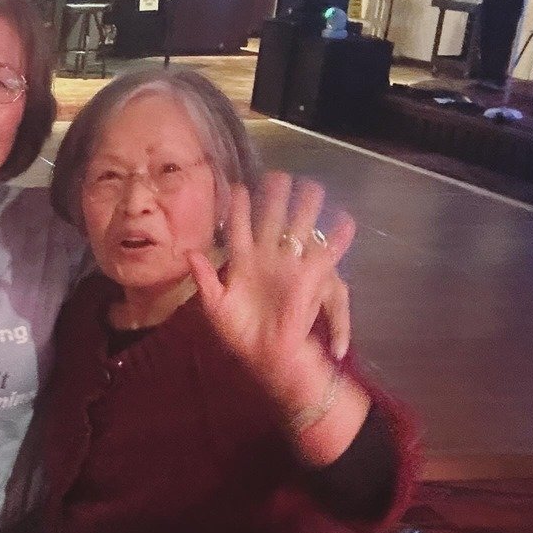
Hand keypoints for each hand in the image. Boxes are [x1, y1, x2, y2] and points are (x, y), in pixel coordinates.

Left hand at [186, 173, 356, 406]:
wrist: (266, 357)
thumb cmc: (240, 335)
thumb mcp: (215, 307)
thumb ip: (203, 279)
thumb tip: (188, 253)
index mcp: (242, 264)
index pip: (238, 230)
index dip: (237, 210)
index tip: (236, 188)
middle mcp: (267, 260)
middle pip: (271, 222)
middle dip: (274, 200)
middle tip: (278, 175)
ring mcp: (288, 267)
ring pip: (298, 231)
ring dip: (305, 209)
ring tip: (313, 186)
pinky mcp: (308, 279)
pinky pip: (324, 256)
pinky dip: (336, 239)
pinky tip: (344, 220)